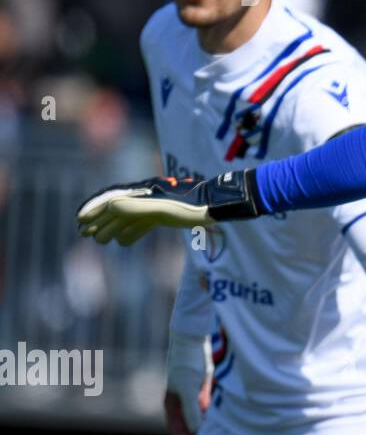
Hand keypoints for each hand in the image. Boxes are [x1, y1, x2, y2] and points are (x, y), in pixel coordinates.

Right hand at [77, 171, 259, 245]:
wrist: (216, 207)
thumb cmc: (191, 208)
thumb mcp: (162, 209)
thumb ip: (136, 209)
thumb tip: (110, 208)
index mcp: (143, 192)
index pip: (113, 199)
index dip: (94, 208)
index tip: (80, 219)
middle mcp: (147, 196)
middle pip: (118, 208)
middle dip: (100, 220)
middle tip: (84, 234)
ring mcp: (157, 204)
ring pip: (129, 217)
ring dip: (113, 227)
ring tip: (100, 240)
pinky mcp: (167, 213)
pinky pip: (144, 222)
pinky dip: (133, 231)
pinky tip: (124, 242)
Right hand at [164, 329, 213, 434]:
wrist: (192, 341)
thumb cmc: (187, 365)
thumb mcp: (190, 390)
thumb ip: (192, 411)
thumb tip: (195, 432)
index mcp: (172, 405)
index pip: (178, 431)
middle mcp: (180, 402)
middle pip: (189, 425)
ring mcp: (191, 394)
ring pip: (200, 415)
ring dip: (207, 425)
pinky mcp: (201, 386)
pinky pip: (207, 404)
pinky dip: (213, 412)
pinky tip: (224, 418)